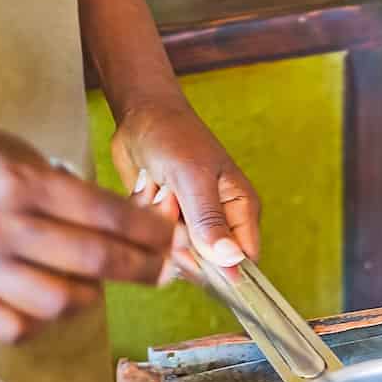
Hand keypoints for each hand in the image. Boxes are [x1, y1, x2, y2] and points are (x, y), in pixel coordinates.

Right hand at [0, 120, 175, 343]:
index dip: (150, 233)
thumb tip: (114, 215)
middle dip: (141, 269)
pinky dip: (42, 323)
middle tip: (161, 273)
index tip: (172, 242)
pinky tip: (48, 308)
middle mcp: (2, 226)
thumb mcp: (6, 148)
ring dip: (91, 298)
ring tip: (95, 287)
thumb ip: (57, 182)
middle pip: (94, 261)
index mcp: (20, 182)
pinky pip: (14, 328)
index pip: (106, 214)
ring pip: (59, 303)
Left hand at [109, 96, 260, 282]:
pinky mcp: (166, 223)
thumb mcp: (193, 177)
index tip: (191, 242)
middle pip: (204, 263)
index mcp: (241, 210)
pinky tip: (149, 191)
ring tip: (159, 189)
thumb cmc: (175, 136)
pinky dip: (145, 219)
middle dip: (179, 240)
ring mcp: (192, 225)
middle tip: (170, 200)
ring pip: (175, 254)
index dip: (218, 265)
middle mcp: (220, 222)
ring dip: (158, 225)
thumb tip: (233, 260)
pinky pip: (153, 241)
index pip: (242, 260)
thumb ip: (210, 220)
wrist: (140, 115)